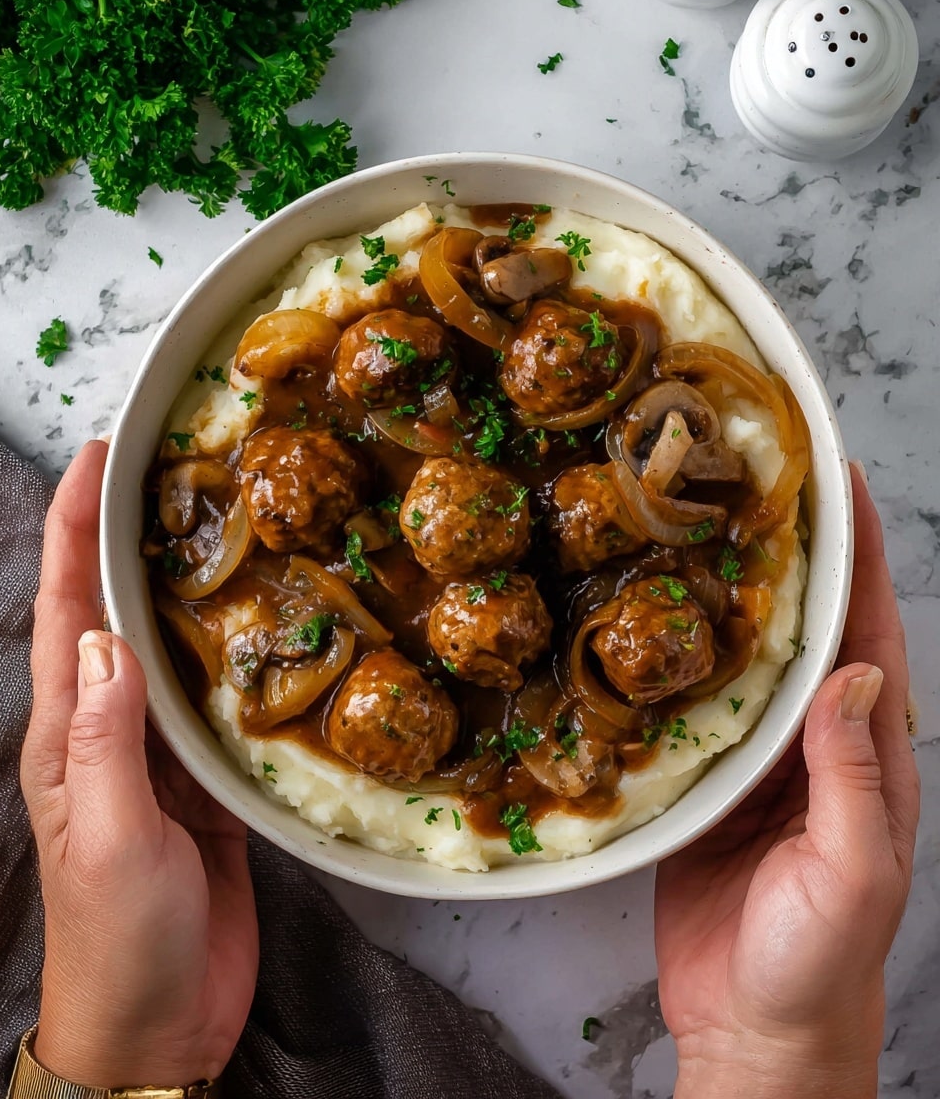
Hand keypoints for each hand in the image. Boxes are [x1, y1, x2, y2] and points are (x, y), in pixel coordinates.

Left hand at [20, 440, 258, 1087]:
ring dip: (188, 582)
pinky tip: (269, 623)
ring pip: (172, 646)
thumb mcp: (110, 838)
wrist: (159, 1026)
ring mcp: (159, 753)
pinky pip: (218, 699)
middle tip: (177, 468)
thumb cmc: (120, 941)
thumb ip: (108, 740)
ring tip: (230, 521)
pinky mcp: (207, 780)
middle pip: (116, 611)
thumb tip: (109, 639)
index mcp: (71, 733)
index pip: (69, 611)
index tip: (99, 459)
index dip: (77, 531)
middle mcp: (111, 729)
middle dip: (131, 536)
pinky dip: (237, 651)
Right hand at [654, 463, 919, 1098]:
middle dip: (791, 555)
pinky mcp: (705, 784)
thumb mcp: (853, 869)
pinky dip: (675, 662)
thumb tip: (851, 671)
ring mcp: (758, 761)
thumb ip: (852, 774)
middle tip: (753, 486)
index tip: (837, 486)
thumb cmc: (820, 962)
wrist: (754, 1031)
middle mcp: (815, 744)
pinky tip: (647, 627)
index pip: (870, 633)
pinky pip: (692, 708)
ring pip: (746, 659)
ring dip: (728, 597)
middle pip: (807, 628)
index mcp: (868, 755)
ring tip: (694, 532)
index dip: (859, 557)